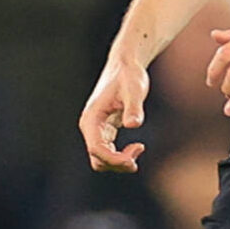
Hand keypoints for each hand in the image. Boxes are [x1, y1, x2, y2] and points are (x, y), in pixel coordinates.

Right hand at [79, 53, 151, 171]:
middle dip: (117, 163)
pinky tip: (137, 147)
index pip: (96, 149)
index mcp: (92, 119)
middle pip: (97, 159)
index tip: (135, 156)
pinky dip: (121, 156)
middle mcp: (90, 127)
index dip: (114, 159)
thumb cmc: (129, 75)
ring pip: (102, 159)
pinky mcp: (104, 131)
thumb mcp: (134, 89)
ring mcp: (96, 130)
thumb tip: (133, 124)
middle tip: (139, 150)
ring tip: (139, 148)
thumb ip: (134, 107)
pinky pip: (108, 153)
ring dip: (119, 162)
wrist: (125, 65)